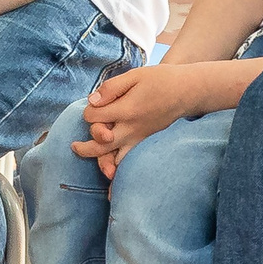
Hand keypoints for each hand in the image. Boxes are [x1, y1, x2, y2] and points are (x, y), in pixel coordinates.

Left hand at [70, 65, 206, 176]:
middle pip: (102, 144)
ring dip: (102, 163)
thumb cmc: (159, 80)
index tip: (94, 105)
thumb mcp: (134, 76)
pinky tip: (113, 187)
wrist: (187, 91)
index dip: (89, 111)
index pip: (94, 117)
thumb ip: (110, 88)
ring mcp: (141, 138)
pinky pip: (132, 161)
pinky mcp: (147, 142)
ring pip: (118, 158)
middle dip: (86, 147)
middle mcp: (133, 128)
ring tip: (95, 171)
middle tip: (75, 146)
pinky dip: (121, 173)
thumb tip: (92, 101)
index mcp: (127, 110)